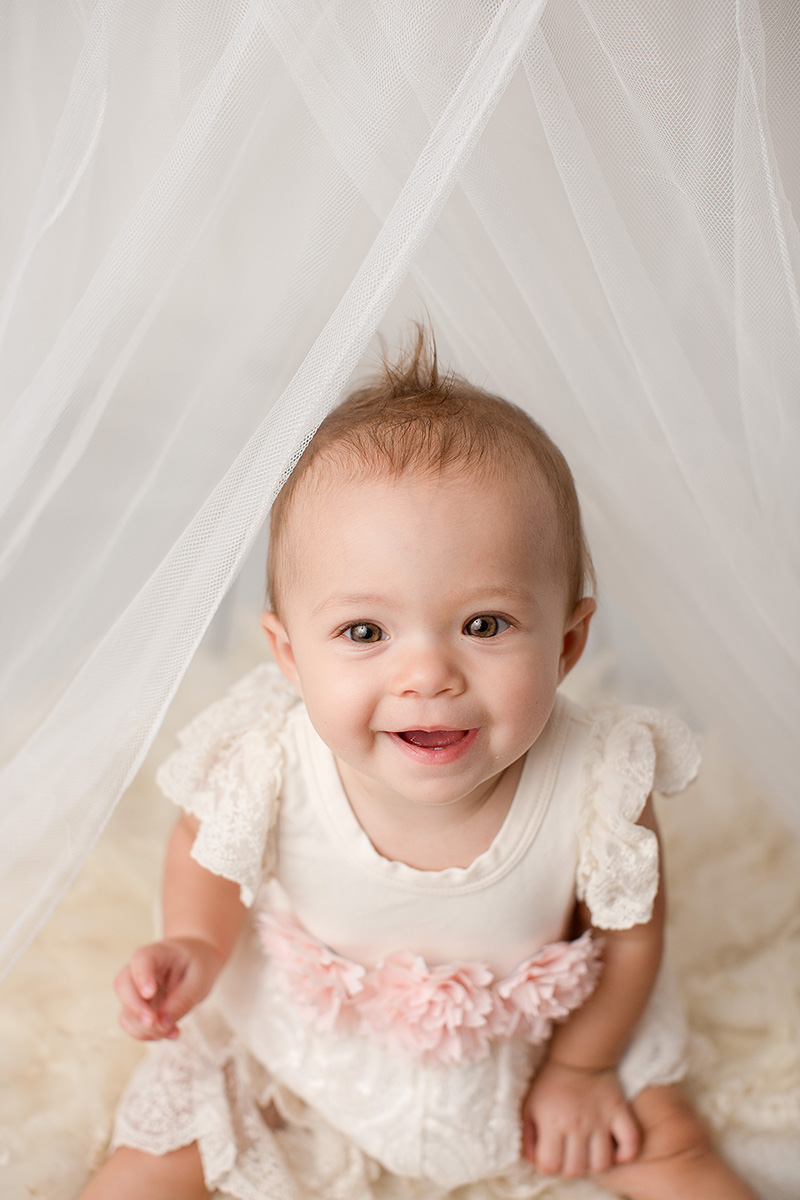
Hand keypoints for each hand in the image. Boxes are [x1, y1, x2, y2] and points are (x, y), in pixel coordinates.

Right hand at [114, 936, 223, 1040]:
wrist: (197, 961)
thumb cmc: (198, 964)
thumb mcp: (200, 978)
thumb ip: (183, 999)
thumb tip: (162, 1024)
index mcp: (157, 952)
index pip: (141, 959)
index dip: (141, 977)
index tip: (150, 994)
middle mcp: (138, 969)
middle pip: (122, 985)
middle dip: (136, 1009)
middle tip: (154, 1023)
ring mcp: (135, 989)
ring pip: (125, 1010)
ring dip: (144, 1028)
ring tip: (173, 1031)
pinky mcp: (137, 1007)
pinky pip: (131, 1023)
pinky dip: (147, 1034)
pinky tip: (170, 1033)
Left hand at [522, 1059, 640, 1177]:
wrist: (578, 1057)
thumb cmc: (550, 1083)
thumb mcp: (529, 1106)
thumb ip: (527, 1136)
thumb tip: (533, 1161)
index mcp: (552, 1122)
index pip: (549, 1165)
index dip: (547, 1167)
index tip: (549, 1156)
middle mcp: (577, 1124)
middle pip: (575, 1169)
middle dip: (569, 1168)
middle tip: (569, 1156)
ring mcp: (601, 1120)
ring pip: (602, 1163)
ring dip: (594, 1165)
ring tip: (589, 1154)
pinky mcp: (619, 1113)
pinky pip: (631, 1142)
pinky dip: (626, 1153)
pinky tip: (616, 1152)